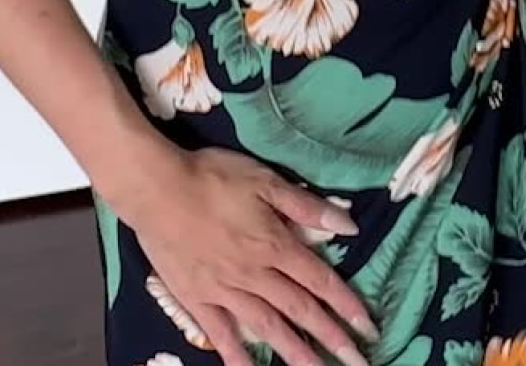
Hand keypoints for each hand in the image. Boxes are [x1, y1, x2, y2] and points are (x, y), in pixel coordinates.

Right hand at [113, 146, 377, 365]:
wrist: (156, 189)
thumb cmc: (213, 178)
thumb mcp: (266, 181)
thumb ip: (307, 207)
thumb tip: (349, 225)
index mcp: (275, 245)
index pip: (320, 281)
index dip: (346, 305)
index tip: (368, 327)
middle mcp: (255, 275)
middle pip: (301, 311)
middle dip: (332, 338)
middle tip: (358, 362)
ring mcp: (225, 290)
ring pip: (268, 328)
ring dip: (296, 353)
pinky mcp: (197, 299)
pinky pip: (221, 334)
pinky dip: (237, 356)